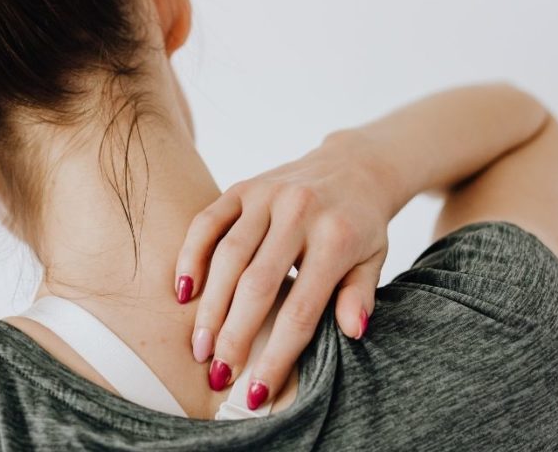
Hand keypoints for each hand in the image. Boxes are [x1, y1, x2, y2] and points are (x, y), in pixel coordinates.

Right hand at [174, 130, 395, 408]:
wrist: (354, 166)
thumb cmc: (361, 225)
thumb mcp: (374, 260)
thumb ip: (360, 295)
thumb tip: (352, 333)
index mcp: (336, 238)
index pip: (301, 309)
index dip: (277, 354)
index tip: (257, 391)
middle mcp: (298, 212)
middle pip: (256, 285)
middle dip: (234, 335)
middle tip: (218, 374)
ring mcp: (267, 196)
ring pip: (227, 257)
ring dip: (209, 306)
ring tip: (199, 346)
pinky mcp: (242, 187)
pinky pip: (207, 222)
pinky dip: (190, 256)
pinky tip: (183, 292)